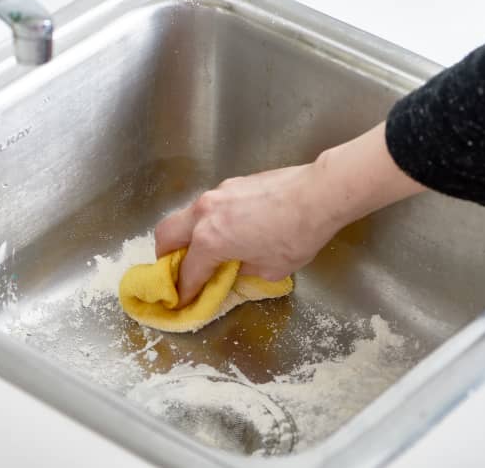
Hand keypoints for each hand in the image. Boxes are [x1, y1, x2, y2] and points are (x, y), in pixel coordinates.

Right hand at [154, 123, 425, 307]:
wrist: (319, 194)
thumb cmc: (297, 235)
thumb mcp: (270, 268)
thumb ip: (243, 272)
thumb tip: (235, 270)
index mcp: (210, 240)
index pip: (187, 271)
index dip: (183, 291)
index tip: (181, 301)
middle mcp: (204, 214)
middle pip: (166, 235)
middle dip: (166, 257)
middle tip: (176, 271)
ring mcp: (216, 194)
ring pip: (186, 216)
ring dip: (187, 235)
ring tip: (204, 250)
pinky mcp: (231, 184)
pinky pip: (207, 206)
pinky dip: (207, 221)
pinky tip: (229, 229)